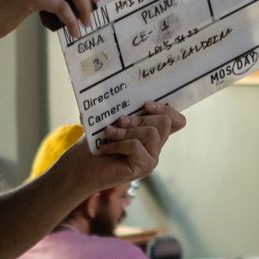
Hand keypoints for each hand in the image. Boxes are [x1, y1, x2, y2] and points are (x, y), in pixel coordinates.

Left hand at [59, 101, 185, 192]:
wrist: (81, 167)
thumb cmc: (94, 143)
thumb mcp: (111, 121)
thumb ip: (124, 111)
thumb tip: (120, 91)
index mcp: (151, 133)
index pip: (176, 121)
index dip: (167, 110)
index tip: (146, 105)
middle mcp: (156, 146)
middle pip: (164, 122)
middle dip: (140, 118)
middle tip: (120, 121)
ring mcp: (151, 158)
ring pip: (151, 133)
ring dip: (127, 131)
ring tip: (110, 134)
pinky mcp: (143, 168)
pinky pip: (136, 146)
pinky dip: (117, 143)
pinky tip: (105, 147)